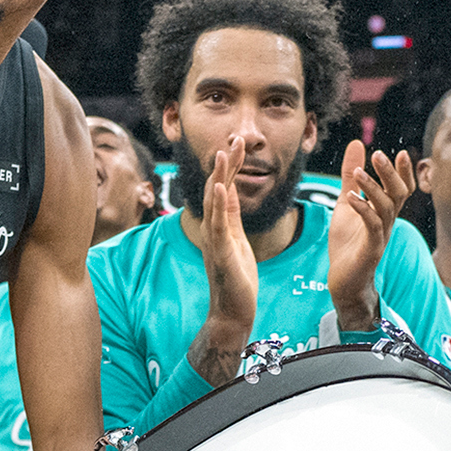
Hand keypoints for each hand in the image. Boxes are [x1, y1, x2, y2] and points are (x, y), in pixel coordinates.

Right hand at [184, 135, 262, 385]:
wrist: (233, 313)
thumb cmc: (237, 280)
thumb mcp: (237, 240)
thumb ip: (231, 215)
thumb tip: (230, 189)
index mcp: (221, 225)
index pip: (224, 187)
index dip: (230, 164)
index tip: (237, 141)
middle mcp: (213, 229)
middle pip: (217, 188)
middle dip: (225, 163)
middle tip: (234, 137)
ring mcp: (215, 240)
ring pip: (215, 202)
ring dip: (219, 176)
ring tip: (224, 153)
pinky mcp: (221, 254)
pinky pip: (218, 226)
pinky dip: (219, 205)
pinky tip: (222, 187)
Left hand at [326, 141, 417, 329]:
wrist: (343, 281)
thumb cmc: (348, 243)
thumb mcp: (346, 203)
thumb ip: (350, 176)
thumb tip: (357, 143)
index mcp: (384, 211)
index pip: (401, 188)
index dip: (404, 172)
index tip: (402, 152)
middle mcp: (387, 222)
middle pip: (398, 194)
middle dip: (390, 174)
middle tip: (379, 154)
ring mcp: (381, 235)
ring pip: (386, 208)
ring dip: (372, 188)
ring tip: (357, 172)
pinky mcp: (371, 249)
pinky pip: (372, 226)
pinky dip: (363, 210)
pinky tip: (350, 198)